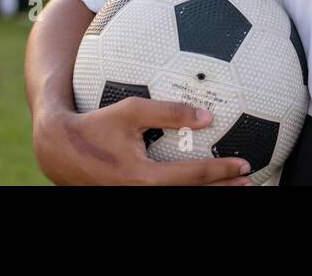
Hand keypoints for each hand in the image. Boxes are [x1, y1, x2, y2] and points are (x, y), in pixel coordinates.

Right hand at [33, 99, 255, 185]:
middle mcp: (141, 196)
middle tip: (252, 184)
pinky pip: (167, 195)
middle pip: (192, 197)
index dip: (220, 171)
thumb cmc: (96, 125)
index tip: (243, 165)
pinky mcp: (132, 197)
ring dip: (211, 194)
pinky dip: (189, 191)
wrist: (60, 150)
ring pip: (181, 200)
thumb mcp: (131, 111)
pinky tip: (206, 184)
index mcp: (143, 178)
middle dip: (224, 191)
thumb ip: (169, 112)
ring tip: (236, 188)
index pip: (191, 177)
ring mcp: (135, 200)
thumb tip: (206, 117)